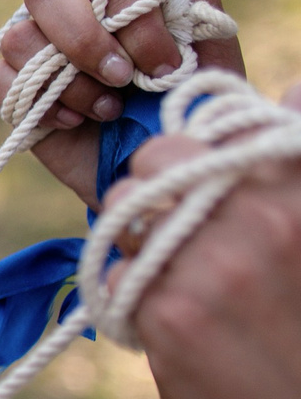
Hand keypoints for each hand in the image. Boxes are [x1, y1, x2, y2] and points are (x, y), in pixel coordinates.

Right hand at [0, 0, 242, 206]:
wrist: (162, 166)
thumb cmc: (188, 103)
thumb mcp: (206, 45)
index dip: (134, 21)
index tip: (165, 66)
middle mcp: (70, 15)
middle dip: (83, 38)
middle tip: (121, 78)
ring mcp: (36, 53)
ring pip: (20, 38)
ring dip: (69, 81)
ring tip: (108, 110)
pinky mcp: (13, 93)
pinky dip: (37, 101)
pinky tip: (75, 121)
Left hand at [123, 139, 300, 398]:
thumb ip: (291, 169)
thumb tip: (296, 89)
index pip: (239, 123)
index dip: (212, 144)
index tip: (214, 171)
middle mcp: (266, 214)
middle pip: (165, 154)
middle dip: (160, 179)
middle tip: (180, 222)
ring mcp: (214, 261)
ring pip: (127, 203)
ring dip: (135, 226)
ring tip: (172, 267)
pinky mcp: (168, 309)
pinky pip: (115, 261)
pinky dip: (126, 279)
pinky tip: (162, 309)